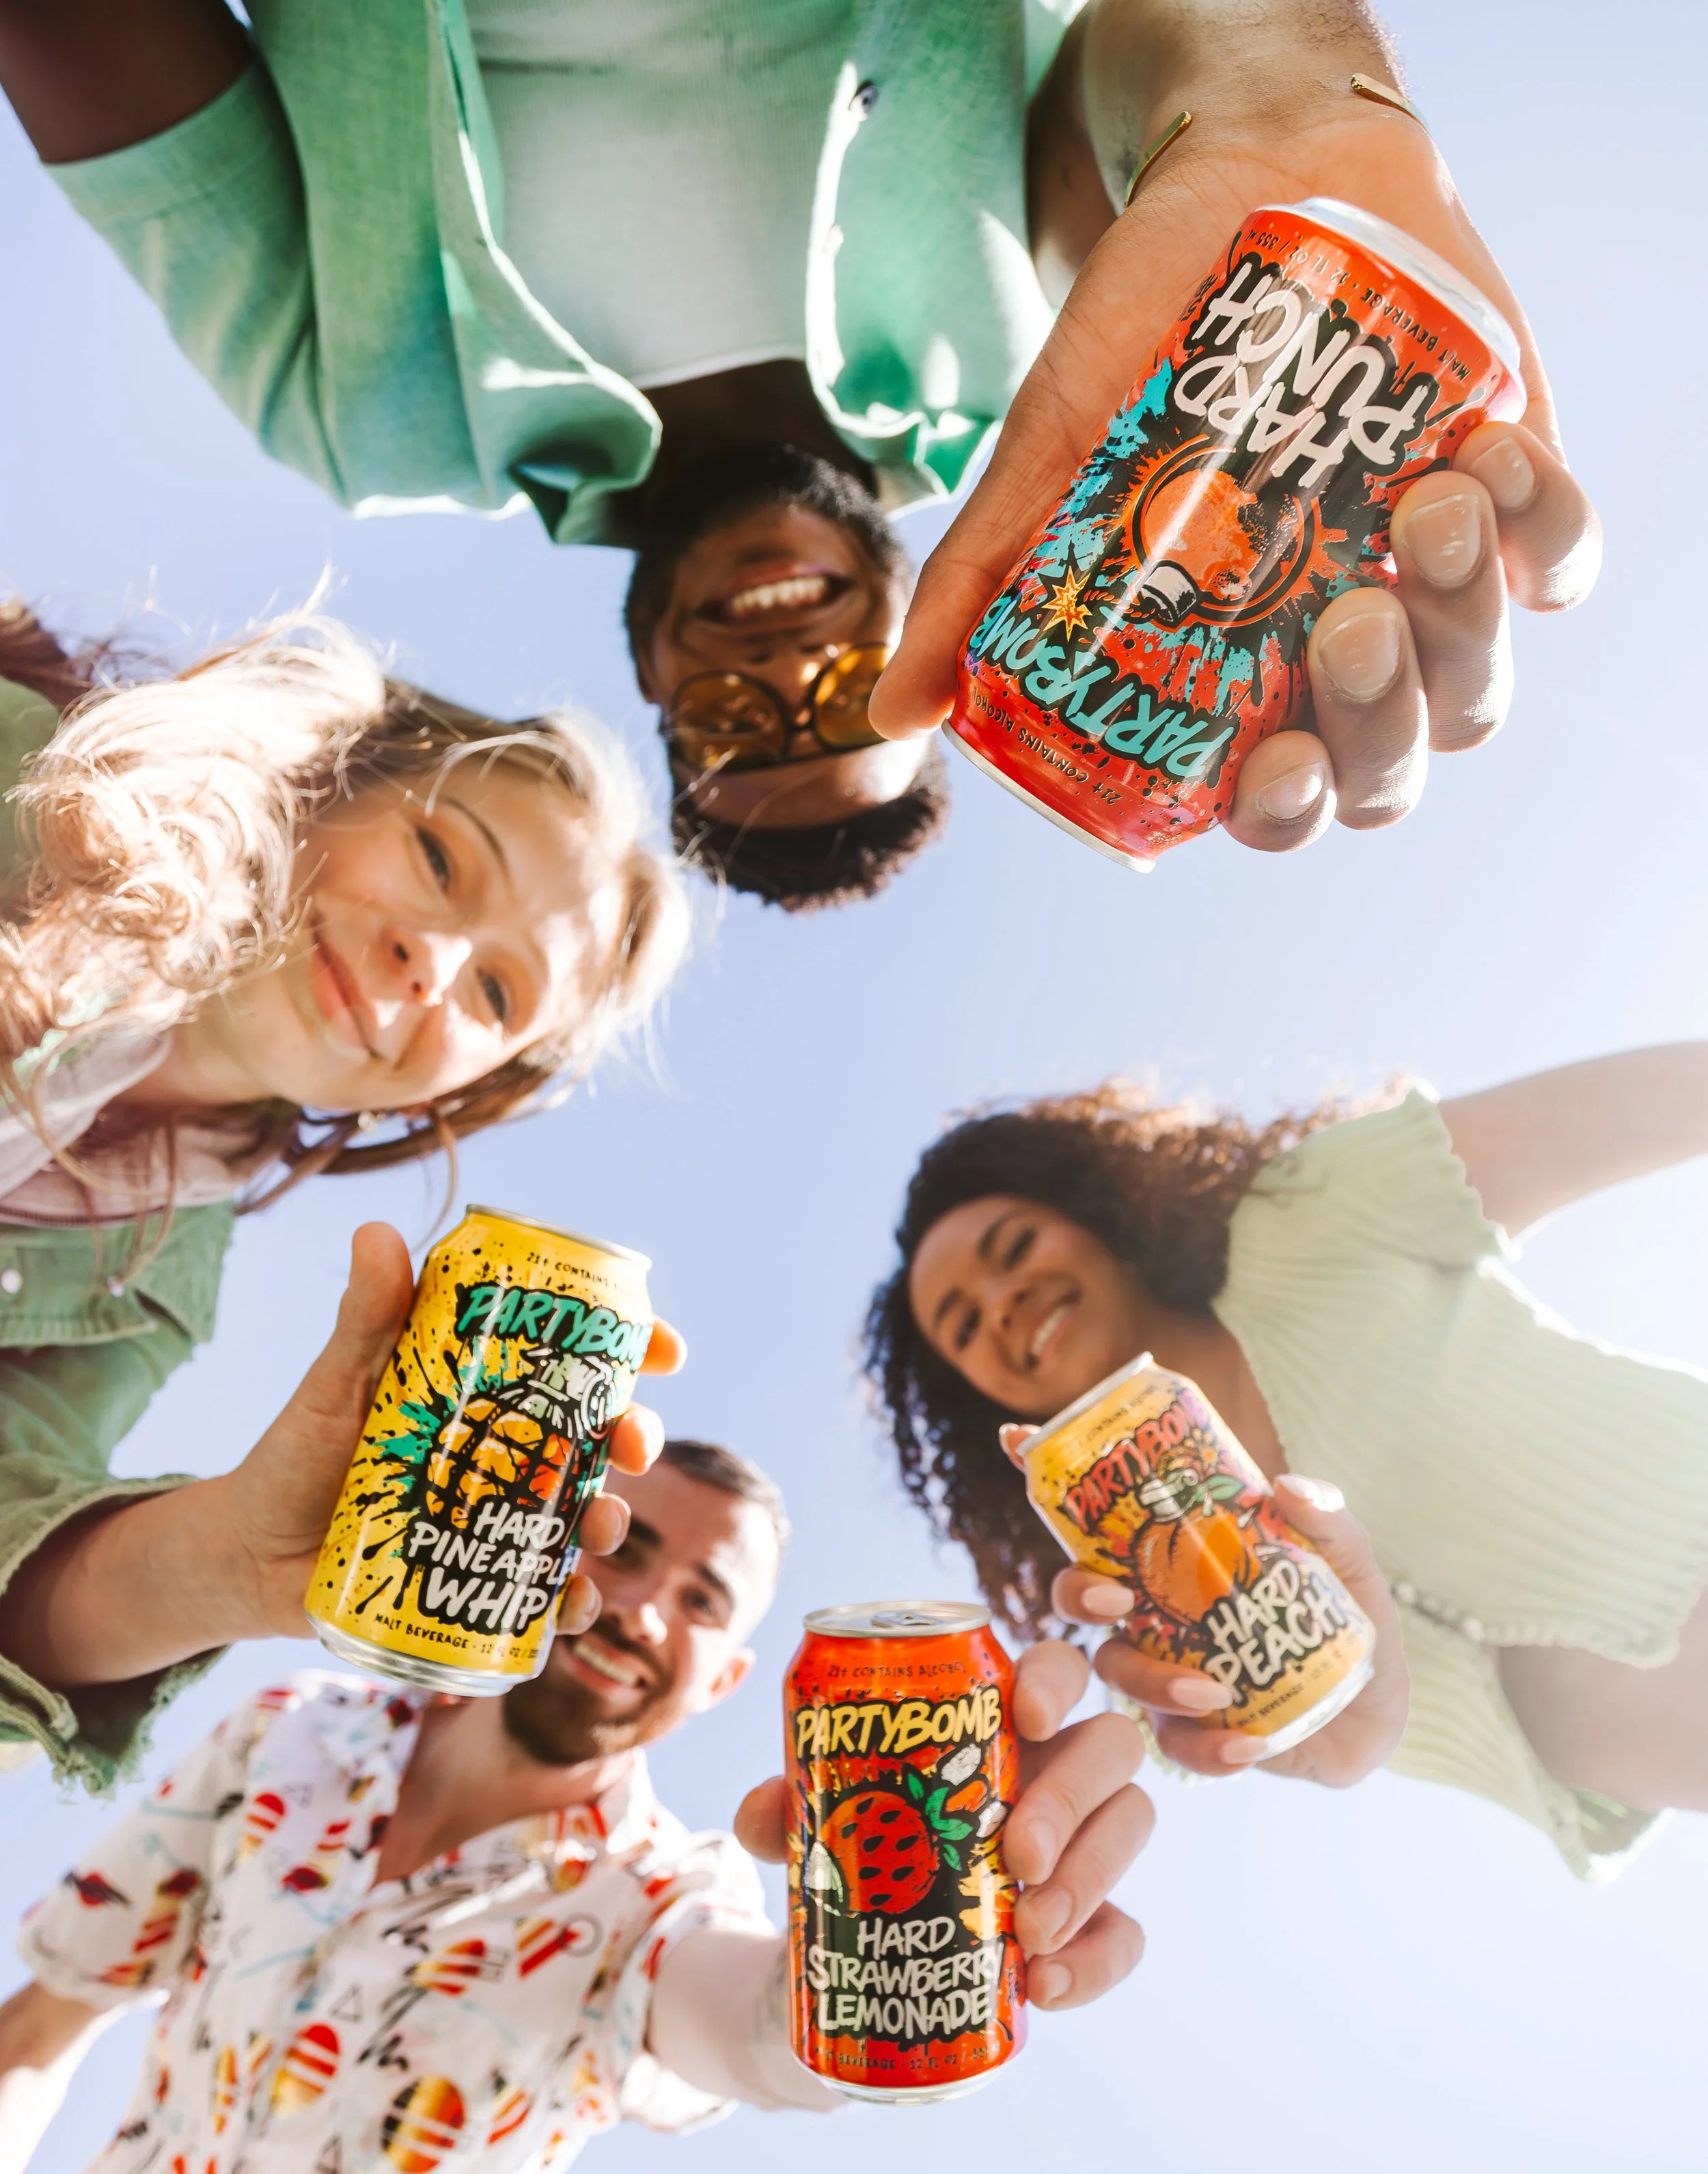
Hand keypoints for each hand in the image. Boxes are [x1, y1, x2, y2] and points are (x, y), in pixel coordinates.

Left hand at [220, 1223, 682, 1640]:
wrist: (244, 1554)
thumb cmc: (294, 1454)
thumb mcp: (334, 1384)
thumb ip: (363, 1318)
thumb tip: (378, 1231)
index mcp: (488, 1389)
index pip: (577, 1358)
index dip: (635, 1347)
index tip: (667, 1350)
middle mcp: (507, 1451)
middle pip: (600, 1437)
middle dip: (639, 1436)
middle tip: (636, 1445)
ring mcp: (498, 1517)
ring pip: (584, 1514)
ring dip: (611, 1522)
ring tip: (601, 1531)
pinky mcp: (477, 1581)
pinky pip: (541, 1593)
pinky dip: (568, 1602)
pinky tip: (570, 1603)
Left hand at [736, 1638, 1150, 2011]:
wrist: (871, 1949)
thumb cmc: (864, 1845)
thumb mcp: (821, 1822)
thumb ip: (787, 1807)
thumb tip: (764, 1812)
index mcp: (1005, 1719)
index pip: (1058, 1668)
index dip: (1054, 1680)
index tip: (1026, 1715)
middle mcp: (1061, 1767)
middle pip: (1112, 1744)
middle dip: (1072, 1796)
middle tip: (1015, 1850)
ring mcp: (1087, 1842)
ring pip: (1133, 1824)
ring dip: (1090, 1875)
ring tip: (1029, 1929)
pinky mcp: (1095, 1921)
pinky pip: (1127, 1932)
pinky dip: (1097, 1960)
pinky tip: (1047, 1985)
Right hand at [870, 50, 1599, 849]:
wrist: (1253, 174)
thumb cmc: (1142, 335)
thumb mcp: (1049, 455)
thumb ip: (979, 580)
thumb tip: (889, 708)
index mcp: (1238, 682)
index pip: (1283, 803)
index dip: (1291, 814)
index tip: (1275, 768)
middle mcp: (1342, 656)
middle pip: (1389, 765)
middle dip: (1380, 718)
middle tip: (1346, 620)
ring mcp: (1435, 587)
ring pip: (1477, 687)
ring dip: (1463, 625)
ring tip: (1424, 507)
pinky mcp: (1517, 503)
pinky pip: (1559, 565)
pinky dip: (1541, 531)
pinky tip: (1487, 458)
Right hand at [1052, 1470, 1409, 1785]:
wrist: (1378, 1713)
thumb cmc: (1345, 1622)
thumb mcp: (1348, 1565)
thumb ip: (1329, 1523)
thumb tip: (1287, 1484)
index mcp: (1174, 1555)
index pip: (1099, 1513)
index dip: (1045, 1473)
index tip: (1014, 1440)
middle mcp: (1152, 1610)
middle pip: (1078, 1595)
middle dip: (1081, 1594)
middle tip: (1119, 1601)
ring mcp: (1163, 1671)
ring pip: (1116, 1671)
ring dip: (1153, 1678)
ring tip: (1214, 1689)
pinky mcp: (1189, 1733)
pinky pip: (1174, 1744)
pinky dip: (1206, 1747)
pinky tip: (1247, 1745)